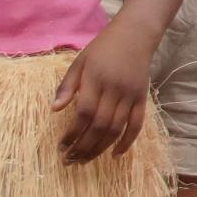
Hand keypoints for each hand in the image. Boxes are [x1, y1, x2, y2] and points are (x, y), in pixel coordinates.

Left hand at [51, 22, 155, 161]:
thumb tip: (54, 110)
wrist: (135, 36)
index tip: (62, 147)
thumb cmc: (102, 49)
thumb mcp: (79, 62)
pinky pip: (136, 125)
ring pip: (116, 128)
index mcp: (96, 80)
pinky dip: (127, 142)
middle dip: (84, 146)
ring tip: (85, 160)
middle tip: (70, 160)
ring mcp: (131, 95)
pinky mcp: (142, 99)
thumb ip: (67, 86)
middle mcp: (115, 90)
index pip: (83, 113)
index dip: (72, 133)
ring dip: (100, 148)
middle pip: (100, 125)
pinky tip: (115, 155)